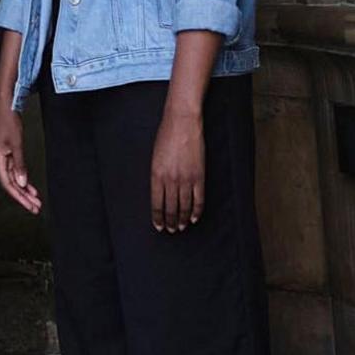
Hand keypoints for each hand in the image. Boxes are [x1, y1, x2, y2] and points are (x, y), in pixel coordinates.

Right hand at [0, 104, 40, 213]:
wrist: (4, 106)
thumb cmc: (7, 122)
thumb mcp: (16, 144)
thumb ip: (19, 165)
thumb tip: (22, 183)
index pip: (8, 184)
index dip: (19, 197)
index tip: (30, 206)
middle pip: (11, 185)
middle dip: (24, 198)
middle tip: (35, 208)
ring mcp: (3, 158)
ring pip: (14, 180)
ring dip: (25, 191)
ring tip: (35, 201)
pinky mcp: (8, 154)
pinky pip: (15, 172)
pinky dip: (24, 180)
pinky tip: (30, 187)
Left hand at [150, 106, 205, 231]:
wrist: (182, 124)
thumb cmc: (166, 137)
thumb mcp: (155, 157)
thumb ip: (157, 175)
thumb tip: (159, 191)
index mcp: (156, 175)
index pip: (156, 203)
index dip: (157, 217)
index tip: (158, 226)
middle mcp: (170, 180)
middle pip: (170, 208)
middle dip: (169, 221)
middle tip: (170, 230)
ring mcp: (186, 179)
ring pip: (184, 206)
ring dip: (182, 219)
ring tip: (180, 227)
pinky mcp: (199, 176)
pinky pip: (198, 199)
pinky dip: (196, 210)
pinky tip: (194, 218)